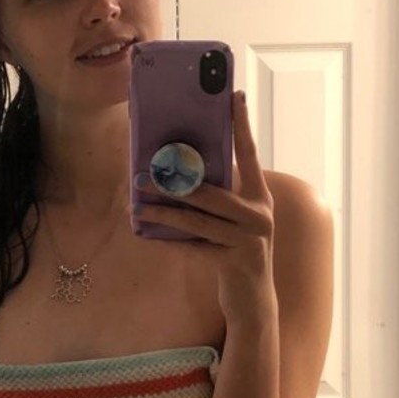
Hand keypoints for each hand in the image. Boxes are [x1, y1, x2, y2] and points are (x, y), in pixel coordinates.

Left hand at [133, 91, 274, 319]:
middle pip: (210, 192)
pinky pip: (194, 248)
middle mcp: (258, 215)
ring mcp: (248, 241)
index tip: (235, 96)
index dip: (241, 126)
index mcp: (260, 198)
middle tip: (142, 174)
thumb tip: (179, 175)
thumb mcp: (235, 223)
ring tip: (137, 204)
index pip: (249, 154)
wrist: (253, 301)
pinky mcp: (234, 263)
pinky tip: (147, 236)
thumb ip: (220, 200)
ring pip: (197, 221)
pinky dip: (168, 242)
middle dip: (173, 183)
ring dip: (163, 212)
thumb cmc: (237, 255)